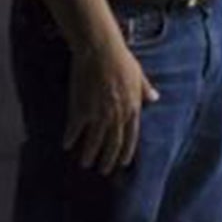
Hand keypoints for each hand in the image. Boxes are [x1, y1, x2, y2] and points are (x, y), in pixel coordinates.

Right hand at [65, 33, 160, 175]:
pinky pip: (75, 129)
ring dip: (89, 155)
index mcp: (132, 108)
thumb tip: (155, 97)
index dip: (127, 152)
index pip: (131, 137)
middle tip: (103, 170)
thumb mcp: (138, 74)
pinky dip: (71, 138)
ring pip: (94, 141)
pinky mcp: (81, 108)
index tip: (123, 164)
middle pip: (113, 144)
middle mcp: (117, 116)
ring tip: (85, 164)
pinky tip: (66, 146)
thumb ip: (145, 89)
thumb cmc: (120, 58)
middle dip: (108, 160)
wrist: (100, 50)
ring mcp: (98, 114)